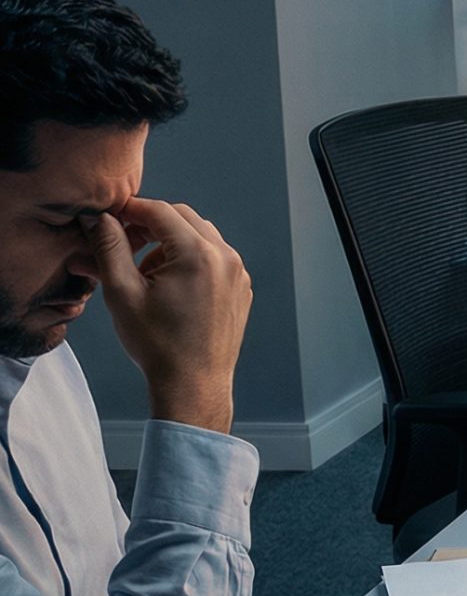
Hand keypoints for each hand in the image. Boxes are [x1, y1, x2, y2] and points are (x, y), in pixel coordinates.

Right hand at [82, 199, 250, 432]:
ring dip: (168, 243)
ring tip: (143, 274)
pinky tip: (167, 287)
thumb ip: (109, 246)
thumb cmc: (157, 344)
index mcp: (199, 254)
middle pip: (182, 218)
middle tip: (122, 244)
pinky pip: (214, 258)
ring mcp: (238, 274)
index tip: (107, 220)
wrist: (193, 385)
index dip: (128, 210)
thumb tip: (97, 217)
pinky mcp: (240, 289)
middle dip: (149, 225)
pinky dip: (189, 260)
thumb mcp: (122, 291)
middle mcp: (226, 258)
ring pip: (199, 236)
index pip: (159, 211)